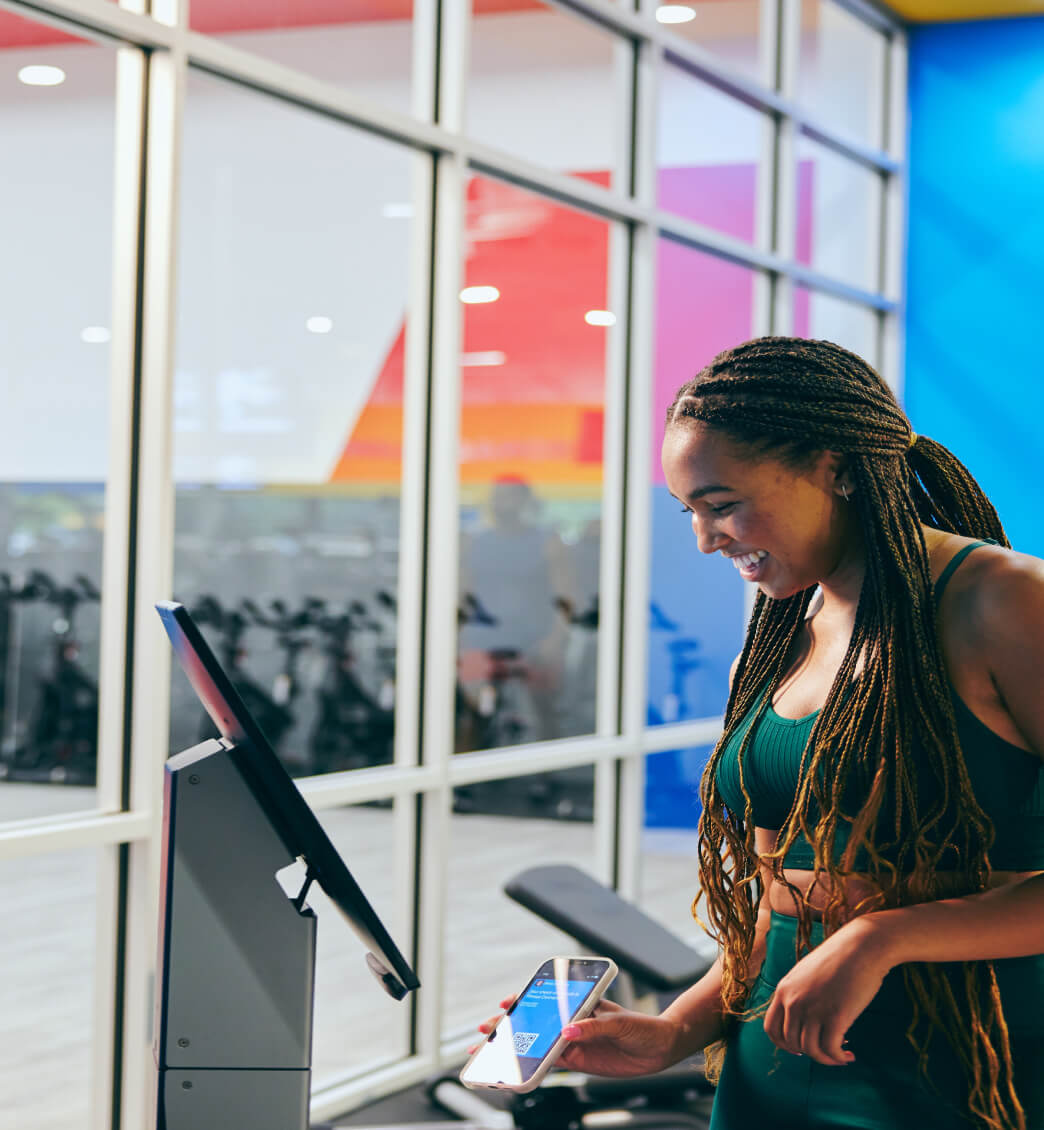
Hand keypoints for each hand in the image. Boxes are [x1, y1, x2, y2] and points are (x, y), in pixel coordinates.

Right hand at [469, 997, 679, 1077]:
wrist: (660, 1049)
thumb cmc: (643, 1025)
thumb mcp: (621, 1022)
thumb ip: (594, 1026)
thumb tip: (568, 1032)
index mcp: (579, 1003)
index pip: (546, 999)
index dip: (523, 1000)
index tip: (505, 1003)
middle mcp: (572, 1021)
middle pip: (534, 1022)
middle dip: (507, 1027)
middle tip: (484, 1033)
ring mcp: (572, 1041)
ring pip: (536, 1043)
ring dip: (514, 1048)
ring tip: (491, 1054)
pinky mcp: (577, 1060)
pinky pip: (550, 1062)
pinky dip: (532, 1065)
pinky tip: (516, 1069)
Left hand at [763, 917, 893, 1066]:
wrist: (861, 947)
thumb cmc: (838, 959)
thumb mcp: (806, 974)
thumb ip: (799, 994)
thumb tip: (803, 1020)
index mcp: (783, 989)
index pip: (771, 1028)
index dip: (784, 1045)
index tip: (799, 1051)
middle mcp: (793, 1001)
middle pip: (792, 1043)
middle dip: (810, 1053)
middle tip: (828, 1051)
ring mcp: (812, 1008)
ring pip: (811, 1050)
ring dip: (827, 1058)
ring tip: (842, 1055)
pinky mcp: (834, 1016)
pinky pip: (831, 1049)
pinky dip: (839, 1058)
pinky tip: (849, 1055)